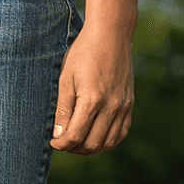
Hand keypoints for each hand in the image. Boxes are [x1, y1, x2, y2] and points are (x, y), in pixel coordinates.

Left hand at [52, 28, 132, 153]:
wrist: (111, 34)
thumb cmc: (84, 53)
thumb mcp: (66, 78)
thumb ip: (63, 108)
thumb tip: (59, 135)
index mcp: (92, 100)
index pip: (75, 136)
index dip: (61, 144)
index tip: (54, 141)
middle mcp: (111, 106)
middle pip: (92, 143)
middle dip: (74, 148)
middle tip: (63, 143)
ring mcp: (123, 106)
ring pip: (108, 142)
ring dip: (91, 148)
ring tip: (78, 143)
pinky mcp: (130, 104)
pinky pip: (121, 133)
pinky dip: (108, 141)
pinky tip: (96, 137)